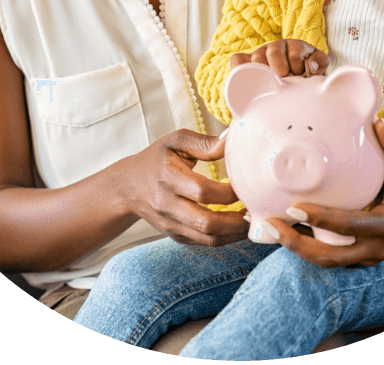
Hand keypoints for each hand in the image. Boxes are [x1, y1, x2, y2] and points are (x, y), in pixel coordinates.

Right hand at [118, 129, 248, 246]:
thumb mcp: (175, 141)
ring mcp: (171, 224)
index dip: (228, 192)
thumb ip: (203, 142)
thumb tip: (231, 140)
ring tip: (252, 220)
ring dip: (234, 233)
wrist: (127, 187)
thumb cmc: (156, 158)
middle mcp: (167, 204)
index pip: (202, 191)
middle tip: (256, 209)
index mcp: (168, 178)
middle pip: (205, 221)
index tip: (246, 185)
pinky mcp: (175, 235)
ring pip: (207, 238)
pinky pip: (204, 242)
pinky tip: (239, 227)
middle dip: (236, 219)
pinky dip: (225, 238)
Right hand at [230, 39, 328, 77]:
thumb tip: (310, 66)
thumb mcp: (319, 66)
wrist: (295, 84)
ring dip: (265, 74)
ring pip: (256, 58)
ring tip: (272, 85)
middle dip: (281, 71)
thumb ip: (319, 62)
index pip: (294, 53)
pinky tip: (249, 80)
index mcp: (295, 46)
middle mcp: (276, 47)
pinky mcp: (246, 62)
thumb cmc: (307, 74)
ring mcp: (260, 54)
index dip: (298, 68)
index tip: (300, 78)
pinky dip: (240, 69)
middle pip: (273, 53)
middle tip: (285, 83)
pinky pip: (237, 61)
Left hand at [261, 117, 383, 267]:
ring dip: (296, 247)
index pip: (349, 226)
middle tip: (270, 222)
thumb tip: (379, 123)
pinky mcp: (356, 258)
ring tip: (268, 225)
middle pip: (331, 257)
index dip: (321, 219)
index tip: (294, 207)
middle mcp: (376, 248)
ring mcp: (366, 258)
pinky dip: (305, 246)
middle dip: (297, 244)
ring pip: (326, 261)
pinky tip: (282, 229)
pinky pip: (329, 256)